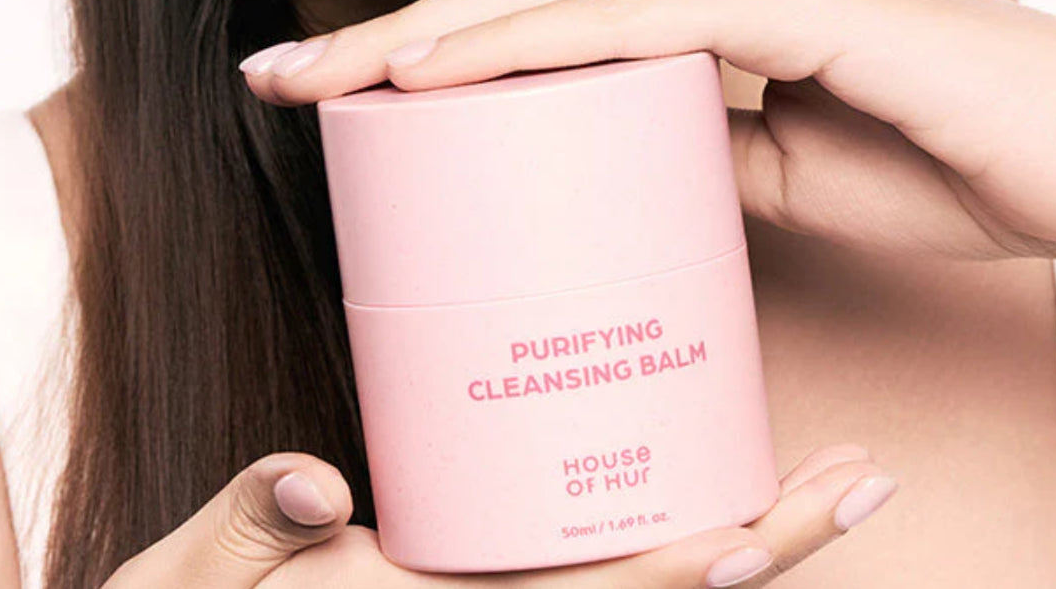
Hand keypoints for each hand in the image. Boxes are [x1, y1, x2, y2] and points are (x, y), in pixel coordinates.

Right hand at [100, 445, 897, 586]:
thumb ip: (243, 525)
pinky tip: (704, 481)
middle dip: (767, 543)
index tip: (774, 523)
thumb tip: (313, 480)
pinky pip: (591, 563)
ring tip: (821, 477)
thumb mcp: (195, 578)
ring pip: (639, 578)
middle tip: (860, 476)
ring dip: (741, 536)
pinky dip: (666, 526)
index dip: (687, 571)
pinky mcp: (474, 582)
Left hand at [242, 0, 1055, 274]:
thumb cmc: (946, 152)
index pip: (550, 13)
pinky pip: (642, 19)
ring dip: (438, 38)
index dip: (435, 45)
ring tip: (326, 78)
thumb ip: (697, 146)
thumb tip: (610, 171)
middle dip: (396, 38)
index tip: (334, 87)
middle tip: (283, 75)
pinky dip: (534, 43)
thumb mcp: (782, 165)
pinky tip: (444, 70)